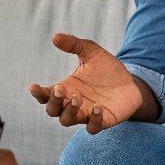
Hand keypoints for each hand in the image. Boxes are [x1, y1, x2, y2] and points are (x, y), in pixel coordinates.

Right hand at [28, 33, 143, 133]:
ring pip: (67, 120)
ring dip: (69, 111)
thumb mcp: (90, 51)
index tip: (34, 86)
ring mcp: (85, 114)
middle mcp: (72, 104)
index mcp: (65, 89)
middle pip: (52, 110)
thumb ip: (73, 44)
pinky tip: (97, 107)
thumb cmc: (106, 68)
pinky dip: (92, 120)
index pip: (45, 95)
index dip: (38, 93)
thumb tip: (55, 37)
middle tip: (60, 89)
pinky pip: (92, 128)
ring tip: (77, 96)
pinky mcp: (102, 121)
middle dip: (53, 101)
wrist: (130, 82)